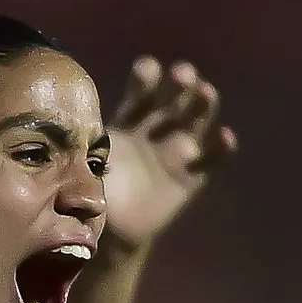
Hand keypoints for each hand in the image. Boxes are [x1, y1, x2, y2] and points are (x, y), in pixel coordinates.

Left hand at [103, 57, 234, 251]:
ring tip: (205, 92)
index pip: (141, 93)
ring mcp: (175, 153)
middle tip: (182, 74)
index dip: (147, 78)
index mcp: (129, 122)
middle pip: (174, 100)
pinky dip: (221, 149)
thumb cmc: (94, 191)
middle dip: (181, 84)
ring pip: (195, 122)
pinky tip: (225, 136)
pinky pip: (210, 161)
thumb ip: (87, 143)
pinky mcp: (190, 178)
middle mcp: (156, 132)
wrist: (109, 233)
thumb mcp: (86, 161)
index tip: (150, 70)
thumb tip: (76, 124)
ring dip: (203, 105)